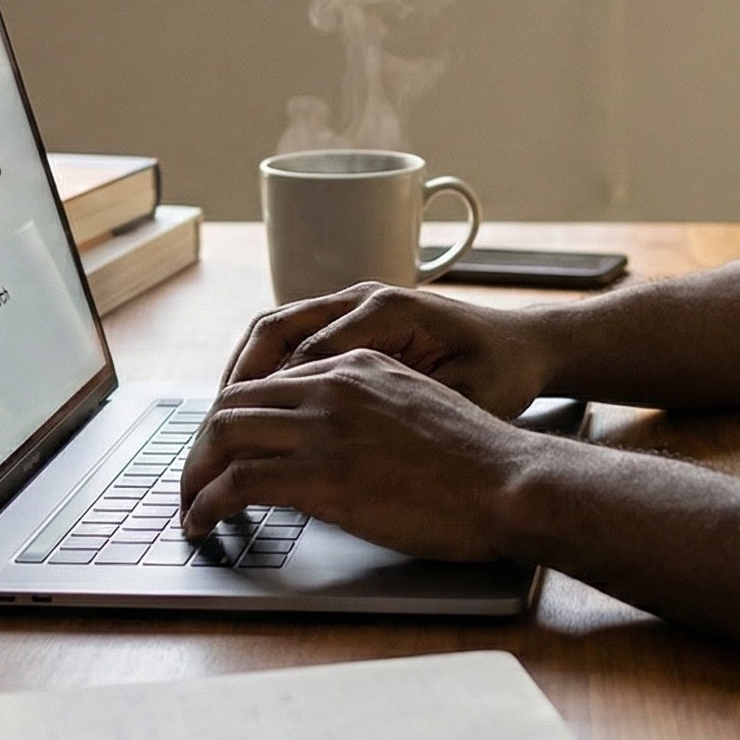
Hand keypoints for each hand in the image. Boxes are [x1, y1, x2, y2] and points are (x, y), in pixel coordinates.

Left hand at [179, 349, 553, 561]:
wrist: (508, 482)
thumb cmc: (477, 460)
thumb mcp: (417, 407)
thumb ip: (370, 410)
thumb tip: (337, 441)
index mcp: (357, 363)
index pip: (270, 380)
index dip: (237, 420)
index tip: (225, 451)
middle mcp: (332, 384)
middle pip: (235, 402)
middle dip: (204, 445)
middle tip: (195, 481)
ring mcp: (323, 427)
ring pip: (223, 435)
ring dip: (194, 474)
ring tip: (190, 507)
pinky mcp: (319, 475)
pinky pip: (236, 482)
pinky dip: (206, 504)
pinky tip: (202, 523)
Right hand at [221, 281, 550, 420]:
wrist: (529, 346)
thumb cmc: (503, 373)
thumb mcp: (462, 397)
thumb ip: (402, 412)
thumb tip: (340, 438)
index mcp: (385, 312)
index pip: (300, 349)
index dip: (263, 397)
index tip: (235, 440)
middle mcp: (363, 299)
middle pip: (274, 330)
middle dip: (236, 383)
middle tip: (211, 435)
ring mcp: (357, 305)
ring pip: (277, 330)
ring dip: (245, 375)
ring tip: (221, 425)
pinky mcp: (358, 321)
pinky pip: (296, 338)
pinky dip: (269, 371)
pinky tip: (257, 411)